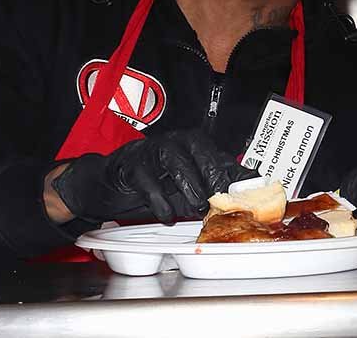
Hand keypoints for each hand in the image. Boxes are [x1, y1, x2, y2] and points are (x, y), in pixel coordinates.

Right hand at [51, 130, 253, 224]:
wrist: (109, 184)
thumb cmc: (154, 183)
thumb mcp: (188, 189)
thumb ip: (213, 191)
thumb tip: (246, 194)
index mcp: (194, 146)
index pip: (220, 156)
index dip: (235, 173)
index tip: (248, 192)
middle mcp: (175, 142)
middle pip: (199, 148)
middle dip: (213, 174)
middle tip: (220, 198)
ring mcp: (152, 150)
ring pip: (175, 159)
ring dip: (189, 185)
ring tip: (197, 208)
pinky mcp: (131, 164)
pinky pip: (147, 179)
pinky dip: (159, 200)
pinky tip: (166, 215)